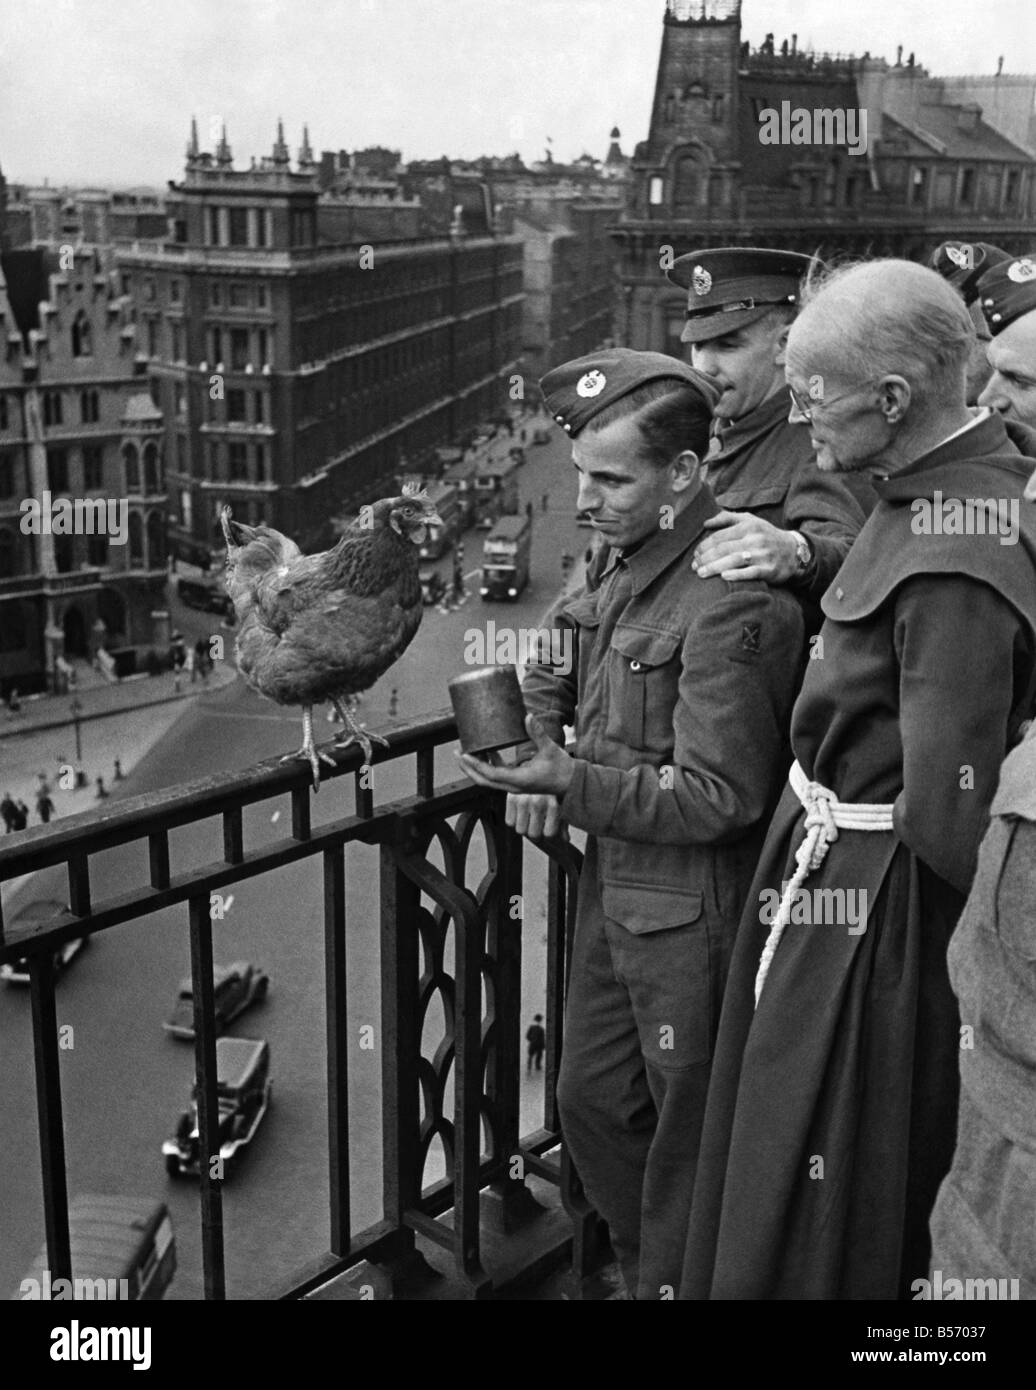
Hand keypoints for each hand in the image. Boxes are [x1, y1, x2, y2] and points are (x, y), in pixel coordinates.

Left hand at [457, 714, 574, 798]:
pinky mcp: (516, 782)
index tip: (464, 754)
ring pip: (488, 780)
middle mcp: (513, 786)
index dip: (476, 765)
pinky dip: (488, 766)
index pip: (491, 774)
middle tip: (458, 753)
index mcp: (520, 780)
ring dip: (475, 768)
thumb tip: (528, 716)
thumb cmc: (562, 768)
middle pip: (483, 780)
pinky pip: (496, 776)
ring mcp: (514, 786)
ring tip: (466, 753)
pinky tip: (486, 753)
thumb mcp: (550, 749)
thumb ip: (538, 733)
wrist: (571, 783)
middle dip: (468, 768)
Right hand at [505, 793, 566, 839]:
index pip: (549, 834)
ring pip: (521, 830)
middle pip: (534, 834)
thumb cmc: (552, 787)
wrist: (536, 763)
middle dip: (536, 831)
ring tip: (529, 817)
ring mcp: (523, 800)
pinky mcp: (511, 797)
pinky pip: (510, 822)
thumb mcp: (561, 802)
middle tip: (537, 823)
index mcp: (553, 804)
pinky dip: (514, 819)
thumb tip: (566, 839)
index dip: (548, 832)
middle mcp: (538, 802)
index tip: (548, 826)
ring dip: (525, 826)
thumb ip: (563, 822)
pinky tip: (520, 811)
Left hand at [691, 510, 800, 582]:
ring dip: (714, 568)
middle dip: (706, 558)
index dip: (704, 546)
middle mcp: (755, 539)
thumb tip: (705, 523)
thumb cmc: (766, 535)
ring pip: (733, 560)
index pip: (720, 536)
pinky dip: (736, 575)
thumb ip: (727, 518)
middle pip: (724, 549)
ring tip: (701, 574)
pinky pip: (750, 573)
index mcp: (748, 526)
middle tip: (694, 566)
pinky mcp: (769, 569)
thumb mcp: (751, 521)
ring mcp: (763, 555)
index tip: (695, 554)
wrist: (794, 551)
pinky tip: (723, 577)